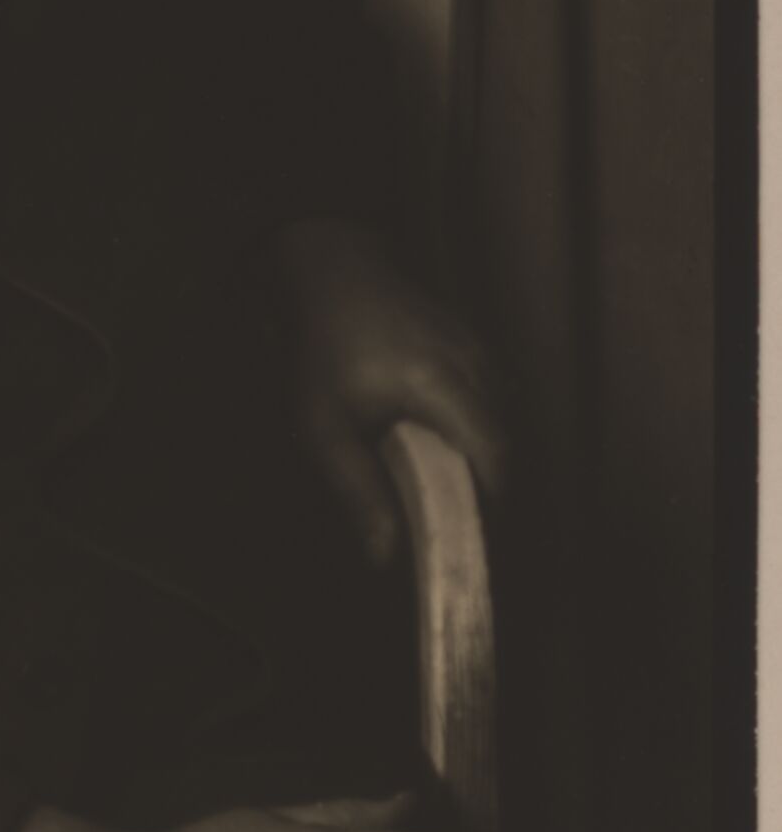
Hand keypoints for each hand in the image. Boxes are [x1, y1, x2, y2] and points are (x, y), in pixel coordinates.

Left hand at [264, 216, 506, 564]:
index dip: (497, 500)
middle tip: (463, 521)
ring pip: (503, 416)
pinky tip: (451, 441)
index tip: (480, 535)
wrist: (335, 276)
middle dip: (492, 484)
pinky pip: (494, 393)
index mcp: (439, 383)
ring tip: (455, 485)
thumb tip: (385, 555)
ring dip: (485, 452)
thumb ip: (357, 490)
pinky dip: (480, 423)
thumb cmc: (324, 352)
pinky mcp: (476, 343)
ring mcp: (479, 348)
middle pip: (506, 439)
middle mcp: (472, 363)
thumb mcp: (324, 427)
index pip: (495, 453)